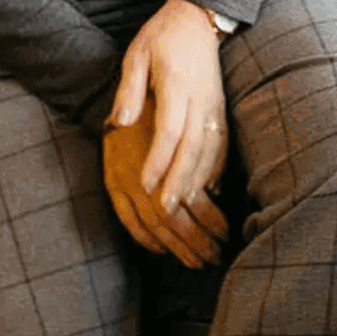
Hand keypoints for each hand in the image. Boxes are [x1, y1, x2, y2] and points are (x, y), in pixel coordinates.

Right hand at [103, 102, 228, 266]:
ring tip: (196, 260)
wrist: (122, 74)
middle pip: (174, 217)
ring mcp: (124, 178)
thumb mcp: (187, 113)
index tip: (226, 234)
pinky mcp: (110, 179)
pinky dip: (144, 237)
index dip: (210, 220)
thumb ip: (202, 148)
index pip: (192, 198)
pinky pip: (125, 217)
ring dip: (176, 244)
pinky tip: (160, 248)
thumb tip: (215, 186)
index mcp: (170, 153)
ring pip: (153, 222)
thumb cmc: (163, 88)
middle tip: (214, 256)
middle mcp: (145, 170)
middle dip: (197, 240)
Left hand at [109, 0, 230, 214]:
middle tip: (168, 208)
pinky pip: (222, 141)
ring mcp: (214, 103)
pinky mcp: (220, 106)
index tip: (147, 184)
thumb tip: (120, 123)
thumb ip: (129, 89)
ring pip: (211, 148)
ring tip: (186, 204)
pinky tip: (209, 186)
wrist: (199, 16)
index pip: (170, 130)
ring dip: (199, 178)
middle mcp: (201, 98)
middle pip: (193, 146)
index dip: (159, 160)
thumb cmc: (162, 35)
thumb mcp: (136, 54)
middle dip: (180, 179)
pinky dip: (216, 166)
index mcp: (178, 84)